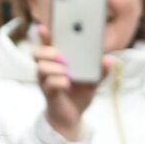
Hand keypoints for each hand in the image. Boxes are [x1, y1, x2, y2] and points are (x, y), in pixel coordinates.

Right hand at [32, 25, 111, 142]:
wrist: (73, 116)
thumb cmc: (80, 94)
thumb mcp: (95, 80)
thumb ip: (101, 69)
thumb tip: (108, 59)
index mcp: (57, 62)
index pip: (47, 45)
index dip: (44, 35)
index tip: (44, 27)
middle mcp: (47, 70)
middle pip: (36, 53)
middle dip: (48, 51)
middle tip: (63, 57)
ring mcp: (45, 81)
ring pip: (41, 68)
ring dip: (56, 68)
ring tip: (68, 73)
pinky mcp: (48, 93)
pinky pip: (49, 83)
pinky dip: (60, 82)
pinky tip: (68, 84)